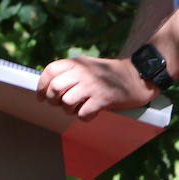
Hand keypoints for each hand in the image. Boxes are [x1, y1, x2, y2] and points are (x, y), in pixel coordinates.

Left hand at [36, 55, 156, 121]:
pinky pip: (83, 114)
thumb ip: (70, 74)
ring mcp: (93, 85)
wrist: (137, 76)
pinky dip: (85, 117)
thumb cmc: (109, 75)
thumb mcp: (88, 67)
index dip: (41, 86)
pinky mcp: (103, 98)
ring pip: (66, 103)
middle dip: (54, 101)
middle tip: (62, 104)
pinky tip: (93, 111)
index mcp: (78, 63)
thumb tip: (47, 89)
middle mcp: (83, 72)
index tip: (41, 97)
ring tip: (80, 107)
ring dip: (70, 110)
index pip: (50, 71)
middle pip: (55, 88)